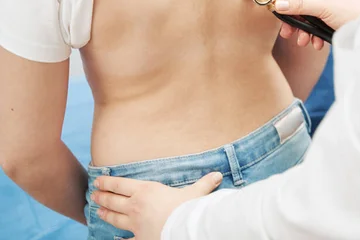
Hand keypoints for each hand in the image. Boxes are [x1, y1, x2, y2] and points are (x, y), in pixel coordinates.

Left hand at [92, 172, 222, 239]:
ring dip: (104, 213)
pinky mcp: (139, 238)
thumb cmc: (188, 208)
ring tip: (97, 211)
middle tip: (93, 195)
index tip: (98, 181)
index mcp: (146, 190)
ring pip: (114, 218)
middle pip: (112, 200)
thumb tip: (217, 175)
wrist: (185, 229)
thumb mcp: (196, 193)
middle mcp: (136, 205)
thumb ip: (204, 184)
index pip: (120, 185)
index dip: (107, 182)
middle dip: (101, 197)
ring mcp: (135, 224)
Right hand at [275, 0, 359, 48]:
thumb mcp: (323, 7)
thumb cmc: (353, 11)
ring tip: (304, 42)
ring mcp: (334, 7)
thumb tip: (278, 4)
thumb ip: (299, 6)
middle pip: (305, 6)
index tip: (281, 16)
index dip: (290, 4)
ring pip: (312, 18)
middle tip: (288, 33)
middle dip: (297, 22)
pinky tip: (317, 44)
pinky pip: (321, 26)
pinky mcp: (337, 20)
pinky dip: (316, 35)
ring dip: (306, 31)